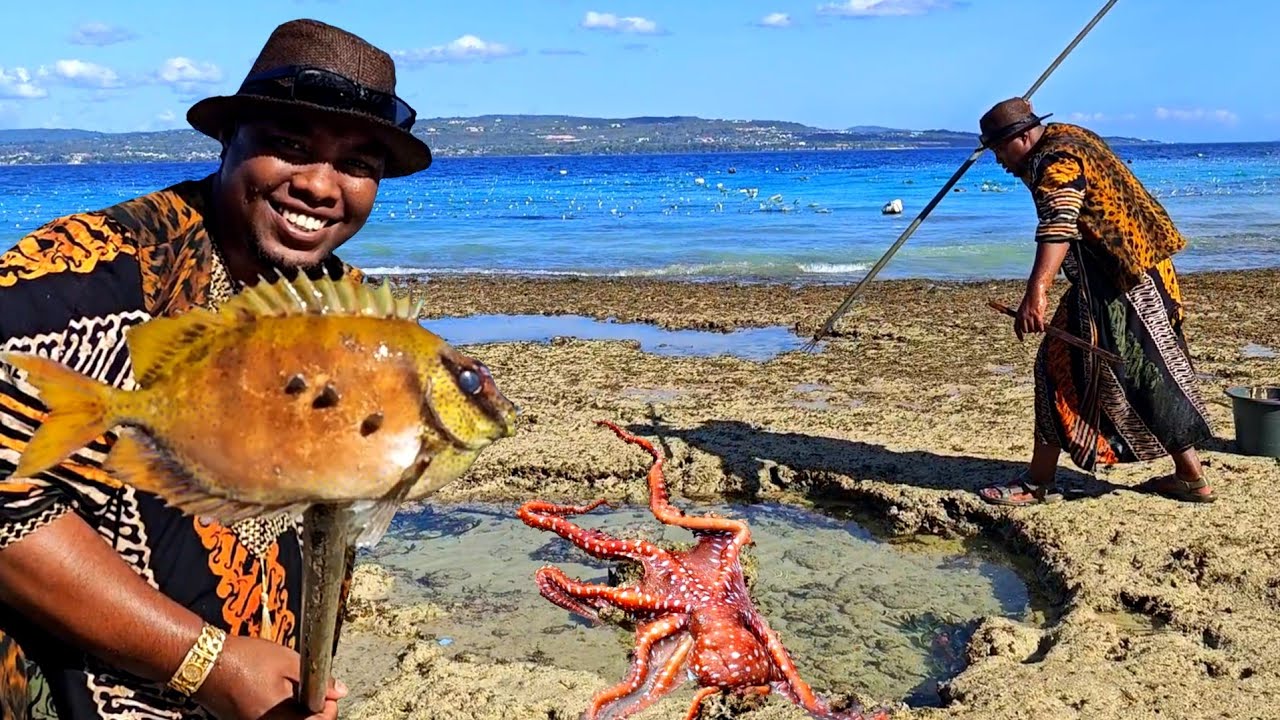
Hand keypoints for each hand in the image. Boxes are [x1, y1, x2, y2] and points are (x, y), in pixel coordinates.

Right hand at [195, 635, 347, 719]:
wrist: (204, 663)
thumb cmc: (246, 659)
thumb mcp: (289, 661)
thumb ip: (319, 679)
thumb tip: (340, 691)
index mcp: (282, 718)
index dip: (329, 707)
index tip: (327, 691)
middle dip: (313, 710)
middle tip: (312, 689)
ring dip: (296, 710)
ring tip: (292, 687)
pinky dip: (280, 710)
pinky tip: (275, 692)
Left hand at [1014, 289, 1047, 340]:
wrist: (1034, 290)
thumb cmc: (1031, 299)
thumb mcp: (1026, 308)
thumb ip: (1028, 317)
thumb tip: (1036, 329)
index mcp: (1018, 314)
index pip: (1016, 327)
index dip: (1019, 335)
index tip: (1021, 340)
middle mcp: (1022, 316)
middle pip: (1026, 330)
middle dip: (1031, 331)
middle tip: (1035, 329)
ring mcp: (1029, 315)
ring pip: (1033, 329)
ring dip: (1036, 330)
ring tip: (1039, 327)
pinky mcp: (1037, 314)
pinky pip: (1039, 326)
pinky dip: (1041, 328)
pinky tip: (1043, 328)